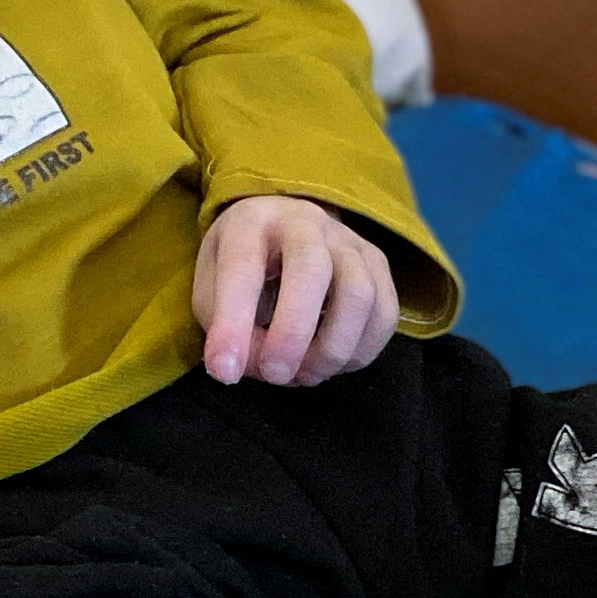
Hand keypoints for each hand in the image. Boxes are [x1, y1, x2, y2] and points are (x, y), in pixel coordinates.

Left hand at [193, 195, 400, 386]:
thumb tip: (262, 366)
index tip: (224, 371)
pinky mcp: (378, 264)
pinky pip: (385, 313)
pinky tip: (333, 363)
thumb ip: (226, 328)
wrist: (284, 223)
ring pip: (360, 295)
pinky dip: (361, 351)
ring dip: (333, 349)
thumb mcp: (211, 289)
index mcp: (251, 223)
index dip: (233, 325)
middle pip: (312, 271)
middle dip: (293, 334)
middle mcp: (305, 222)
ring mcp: (349, 241)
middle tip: (274, 375)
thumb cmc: (241, 263)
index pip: (243, 269)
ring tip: (305, 374)